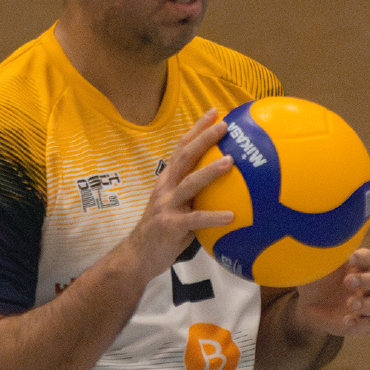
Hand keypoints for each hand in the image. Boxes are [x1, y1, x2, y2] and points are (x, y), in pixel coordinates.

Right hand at [124, 108, 234, 283]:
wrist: (138, 256)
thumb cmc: (164, 232)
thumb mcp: (178, 207)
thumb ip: (196, 195)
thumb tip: (229, 187)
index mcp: (167, 180)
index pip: (182, 148)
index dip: (197, 129)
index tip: (215, 112)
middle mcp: (165, 187)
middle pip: (185, 157)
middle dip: (204, 138)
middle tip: (224, 126)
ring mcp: (166, 205)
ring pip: (189, 183)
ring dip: (210, 171)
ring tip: (229, 162)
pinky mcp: (170, 226)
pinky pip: (195, 219)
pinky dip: (213, 217)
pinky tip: (231, 216)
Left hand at [292, 247, 369, 337]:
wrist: (308, 306)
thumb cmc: (315, 280)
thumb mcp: (313, 267)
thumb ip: (319, 258)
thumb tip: (316, 247)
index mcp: (357, 265)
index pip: (368, 257)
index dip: (362, 257)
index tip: (350, 258)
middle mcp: (366, 284)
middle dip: (365, 280)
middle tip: (347, 281)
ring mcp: (365, 304)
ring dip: (366, 304)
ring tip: (350, 304)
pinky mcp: (361, 322)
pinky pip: (368, 325)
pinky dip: (360, 324)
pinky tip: (346, 321)